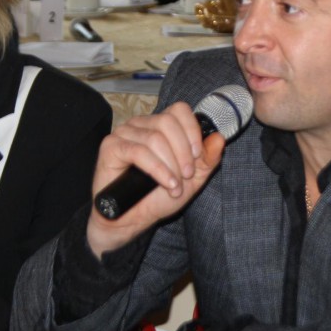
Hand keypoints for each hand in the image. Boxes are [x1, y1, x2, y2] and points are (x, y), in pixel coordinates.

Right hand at [87, 102, 225, 256]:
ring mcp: (124, 133)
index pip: (179, 109)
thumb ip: (207, 159)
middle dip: (183, 151)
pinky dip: (157, 170)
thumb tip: (219, 137)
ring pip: (155, 138)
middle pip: (167, 122)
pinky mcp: (111, 146)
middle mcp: (141, 124)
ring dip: (171, 165)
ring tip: (175, 186)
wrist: (132, 220)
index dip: (192, 129)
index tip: (197, 154)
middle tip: (187, 175)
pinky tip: (166, 184)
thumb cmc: (158, 197)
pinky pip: (138, 151)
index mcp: (160, 125)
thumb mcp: (192, 179)